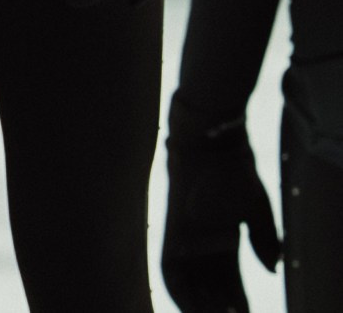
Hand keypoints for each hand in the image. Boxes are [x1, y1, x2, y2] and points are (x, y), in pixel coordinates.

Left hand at [162, 104, 280, 311]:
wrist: (211, 146)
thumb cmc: (235, 173)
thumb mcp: (257, 210)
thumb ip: (265, 240)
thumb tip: (272, 270)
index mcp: (224, 241)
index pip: (229, 281)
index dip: (237, 299)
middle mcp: (202, 244)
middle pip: (208, 286)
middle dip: (218, 306)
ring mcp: (186, 238)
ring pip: (189, 283)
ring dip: (199, 304)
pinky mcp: (171, 232)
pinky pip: (169, 270)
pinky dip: (177, 290)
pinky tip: (188, 307)